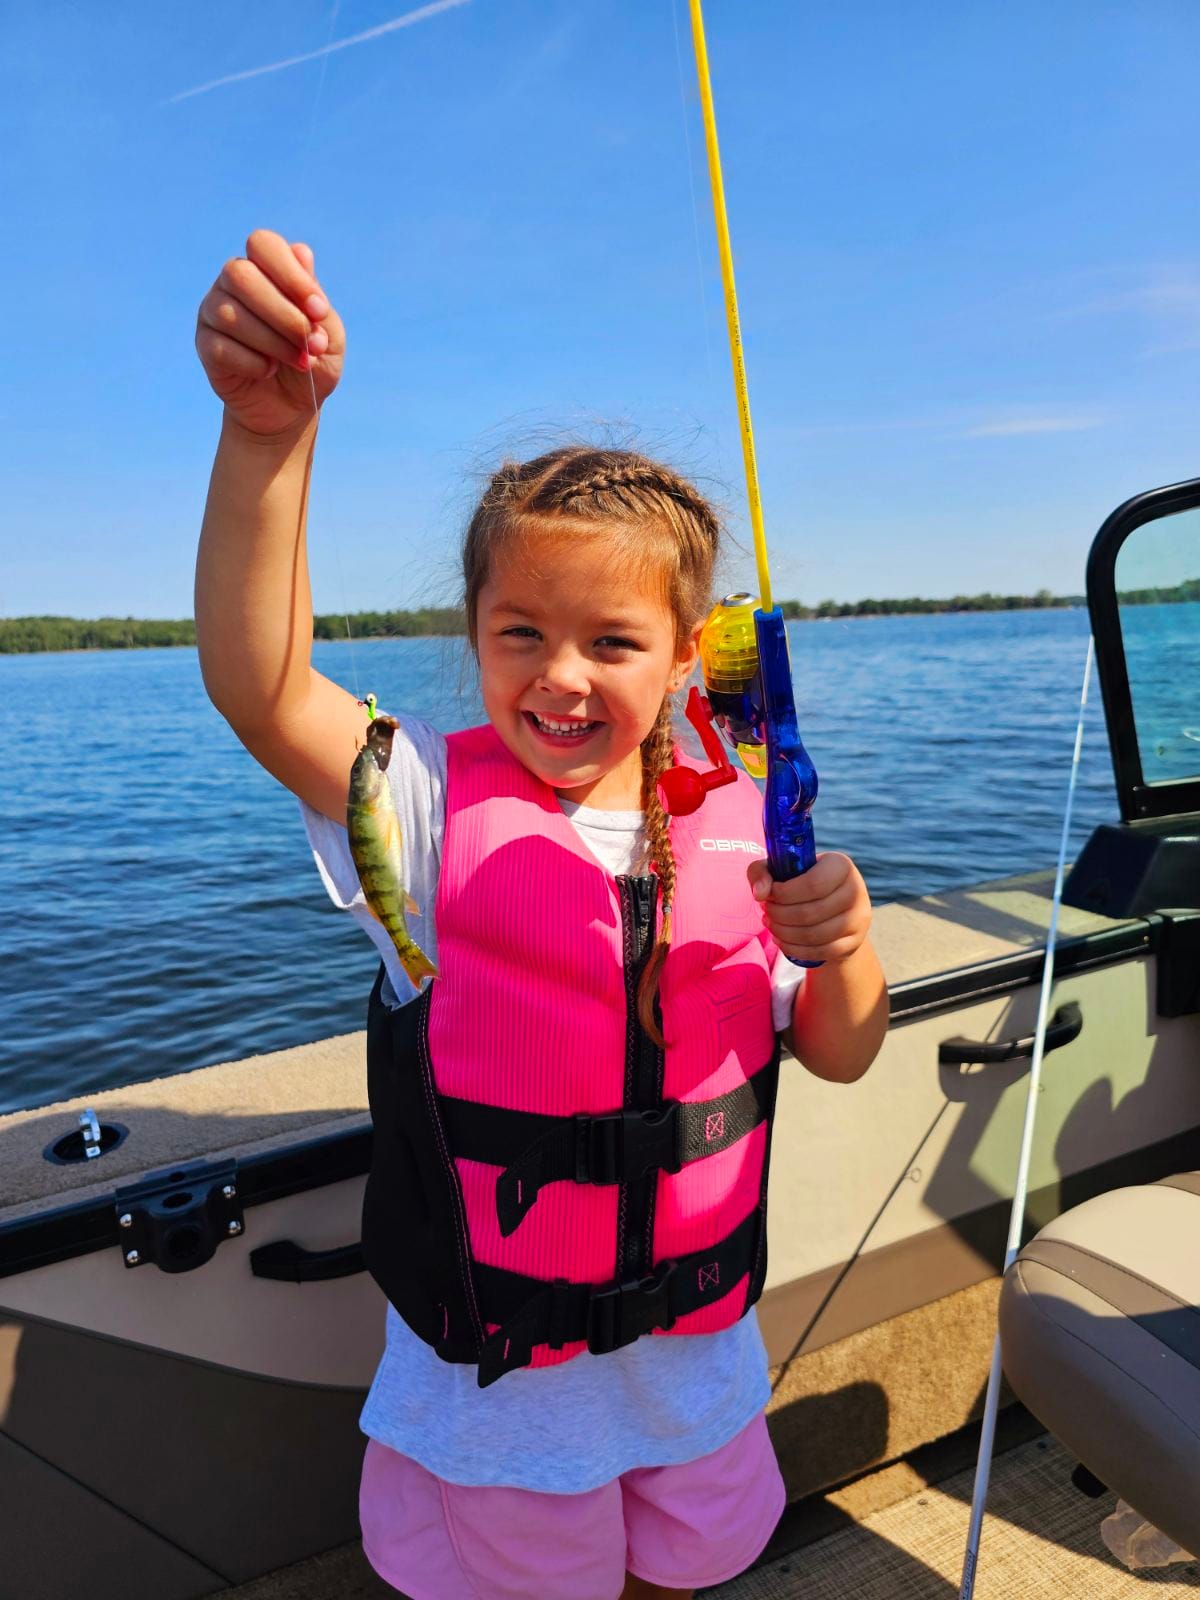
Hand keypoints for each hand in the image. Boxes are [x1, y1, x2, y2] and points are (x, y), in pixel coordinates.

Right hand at [195, 229, 344, 436]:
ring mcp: (214, 311)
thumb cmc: (313, 362)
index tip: (319, 310)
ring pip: (230, 313)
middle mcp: (234, 283)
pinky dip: (254, 363)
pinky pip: (221, 347)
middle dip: (283, 313)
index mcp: (266, 269)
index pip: (263, 244)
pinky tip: (269, 371)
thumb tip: (301, 253)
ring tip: (299, 361)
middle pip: (240, 275)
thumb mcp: (330, 334)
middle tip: (311, 343)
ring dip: (273, 342)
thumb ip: (317, 300)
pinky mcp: (205, 344)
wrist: (292, 407)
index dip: (291, 274)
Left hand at [747, 851, 871, 964]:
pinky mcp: (854, 942)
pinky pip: (820, 951)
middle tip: (767, 912)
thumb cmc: (801, 882)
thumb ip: (761, 872)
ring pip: (814, 935)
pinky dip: (794, 948)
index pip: (813, 884)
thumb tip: (760, 894)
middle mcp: (855, 890)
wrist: (832, 906)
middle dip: (780, 915)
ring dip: (784, 932)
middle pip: (810, 913)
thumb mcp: (780, 870)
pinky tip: (781, 939)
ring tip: (771, 924)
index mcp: (840, 865)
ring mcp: (858, 919)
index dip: (785, 893)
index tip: (770, 895)